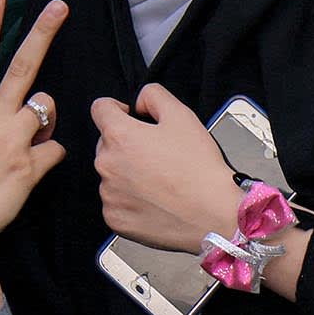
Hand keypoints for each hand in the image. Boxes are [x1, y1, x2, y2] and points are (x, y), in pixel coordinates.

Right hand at [0, 0, 69, 265]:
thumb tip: (35, 118)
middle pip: (22, 65)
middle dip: (42, 32)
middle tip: (60, 5)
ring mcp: (10, 138)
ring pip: (47, 109)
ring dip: (43, 125)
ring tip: (19, 151)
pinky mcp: (28, 164)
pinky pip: (54, 151)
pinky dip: (46, 161)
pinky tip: (25, 177)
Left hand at [92, 84, 241, 253]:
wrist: (213, 214)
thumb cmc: (199, 169)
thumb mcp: (182, 115)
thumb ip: (154, 96)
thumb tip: (139, 102)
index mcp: (119, 136)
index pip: (100, 109)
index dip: (116, 108)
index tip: (129, 117)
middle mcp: (107, 165)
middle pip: (106, 143)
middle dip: (126, 144)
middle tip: (156, 154)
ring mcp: (109, 194)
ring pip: (111, 174)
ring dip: (127, 173)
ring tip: (158, 180)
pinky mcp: (115, 218)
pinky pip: (116, 202)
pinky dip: (130, 199)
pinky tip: (154, 199)